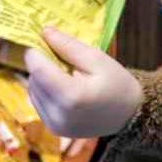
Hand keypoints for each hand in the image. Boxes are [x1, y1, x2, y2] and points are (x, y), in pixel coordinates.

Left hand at [24, 27, 142, 138]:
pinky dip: (45, 92)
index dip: (34, 52)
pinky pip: (38, 104)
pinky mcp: (53, 130)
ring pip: (32, 92)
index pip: (38, 70)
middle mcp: (59, 114)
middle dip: (40, 65)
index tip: (40, 40)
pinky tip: (62, 88)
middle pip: (33, 81)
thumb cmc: (117, 83)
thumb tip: (45, 31)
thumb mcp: (97, 58)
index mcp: (72, 95)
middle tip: (58, 57)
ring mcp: (55, 125)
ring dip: (41, 79)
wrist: (128, 115)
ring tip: (63, 74)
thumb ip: (69, 46)